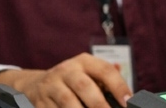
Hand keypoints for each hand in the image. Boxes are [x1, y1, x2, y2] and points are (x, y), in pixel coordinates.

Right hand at [0, 53, 131, 107]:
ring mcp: (51, 86)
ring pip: (67, 101)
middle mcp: (67, 71)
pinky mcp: (40, 102)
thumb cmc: (74, 81)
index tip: (129, 102)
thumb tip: (130, 95)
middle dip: (99, 104)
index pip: (105, 71)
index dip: (119, 87)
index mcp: (84, 61)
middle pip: (84, 86)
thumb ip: (109, 80)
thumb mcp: (90, 73)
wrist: (36, 84)